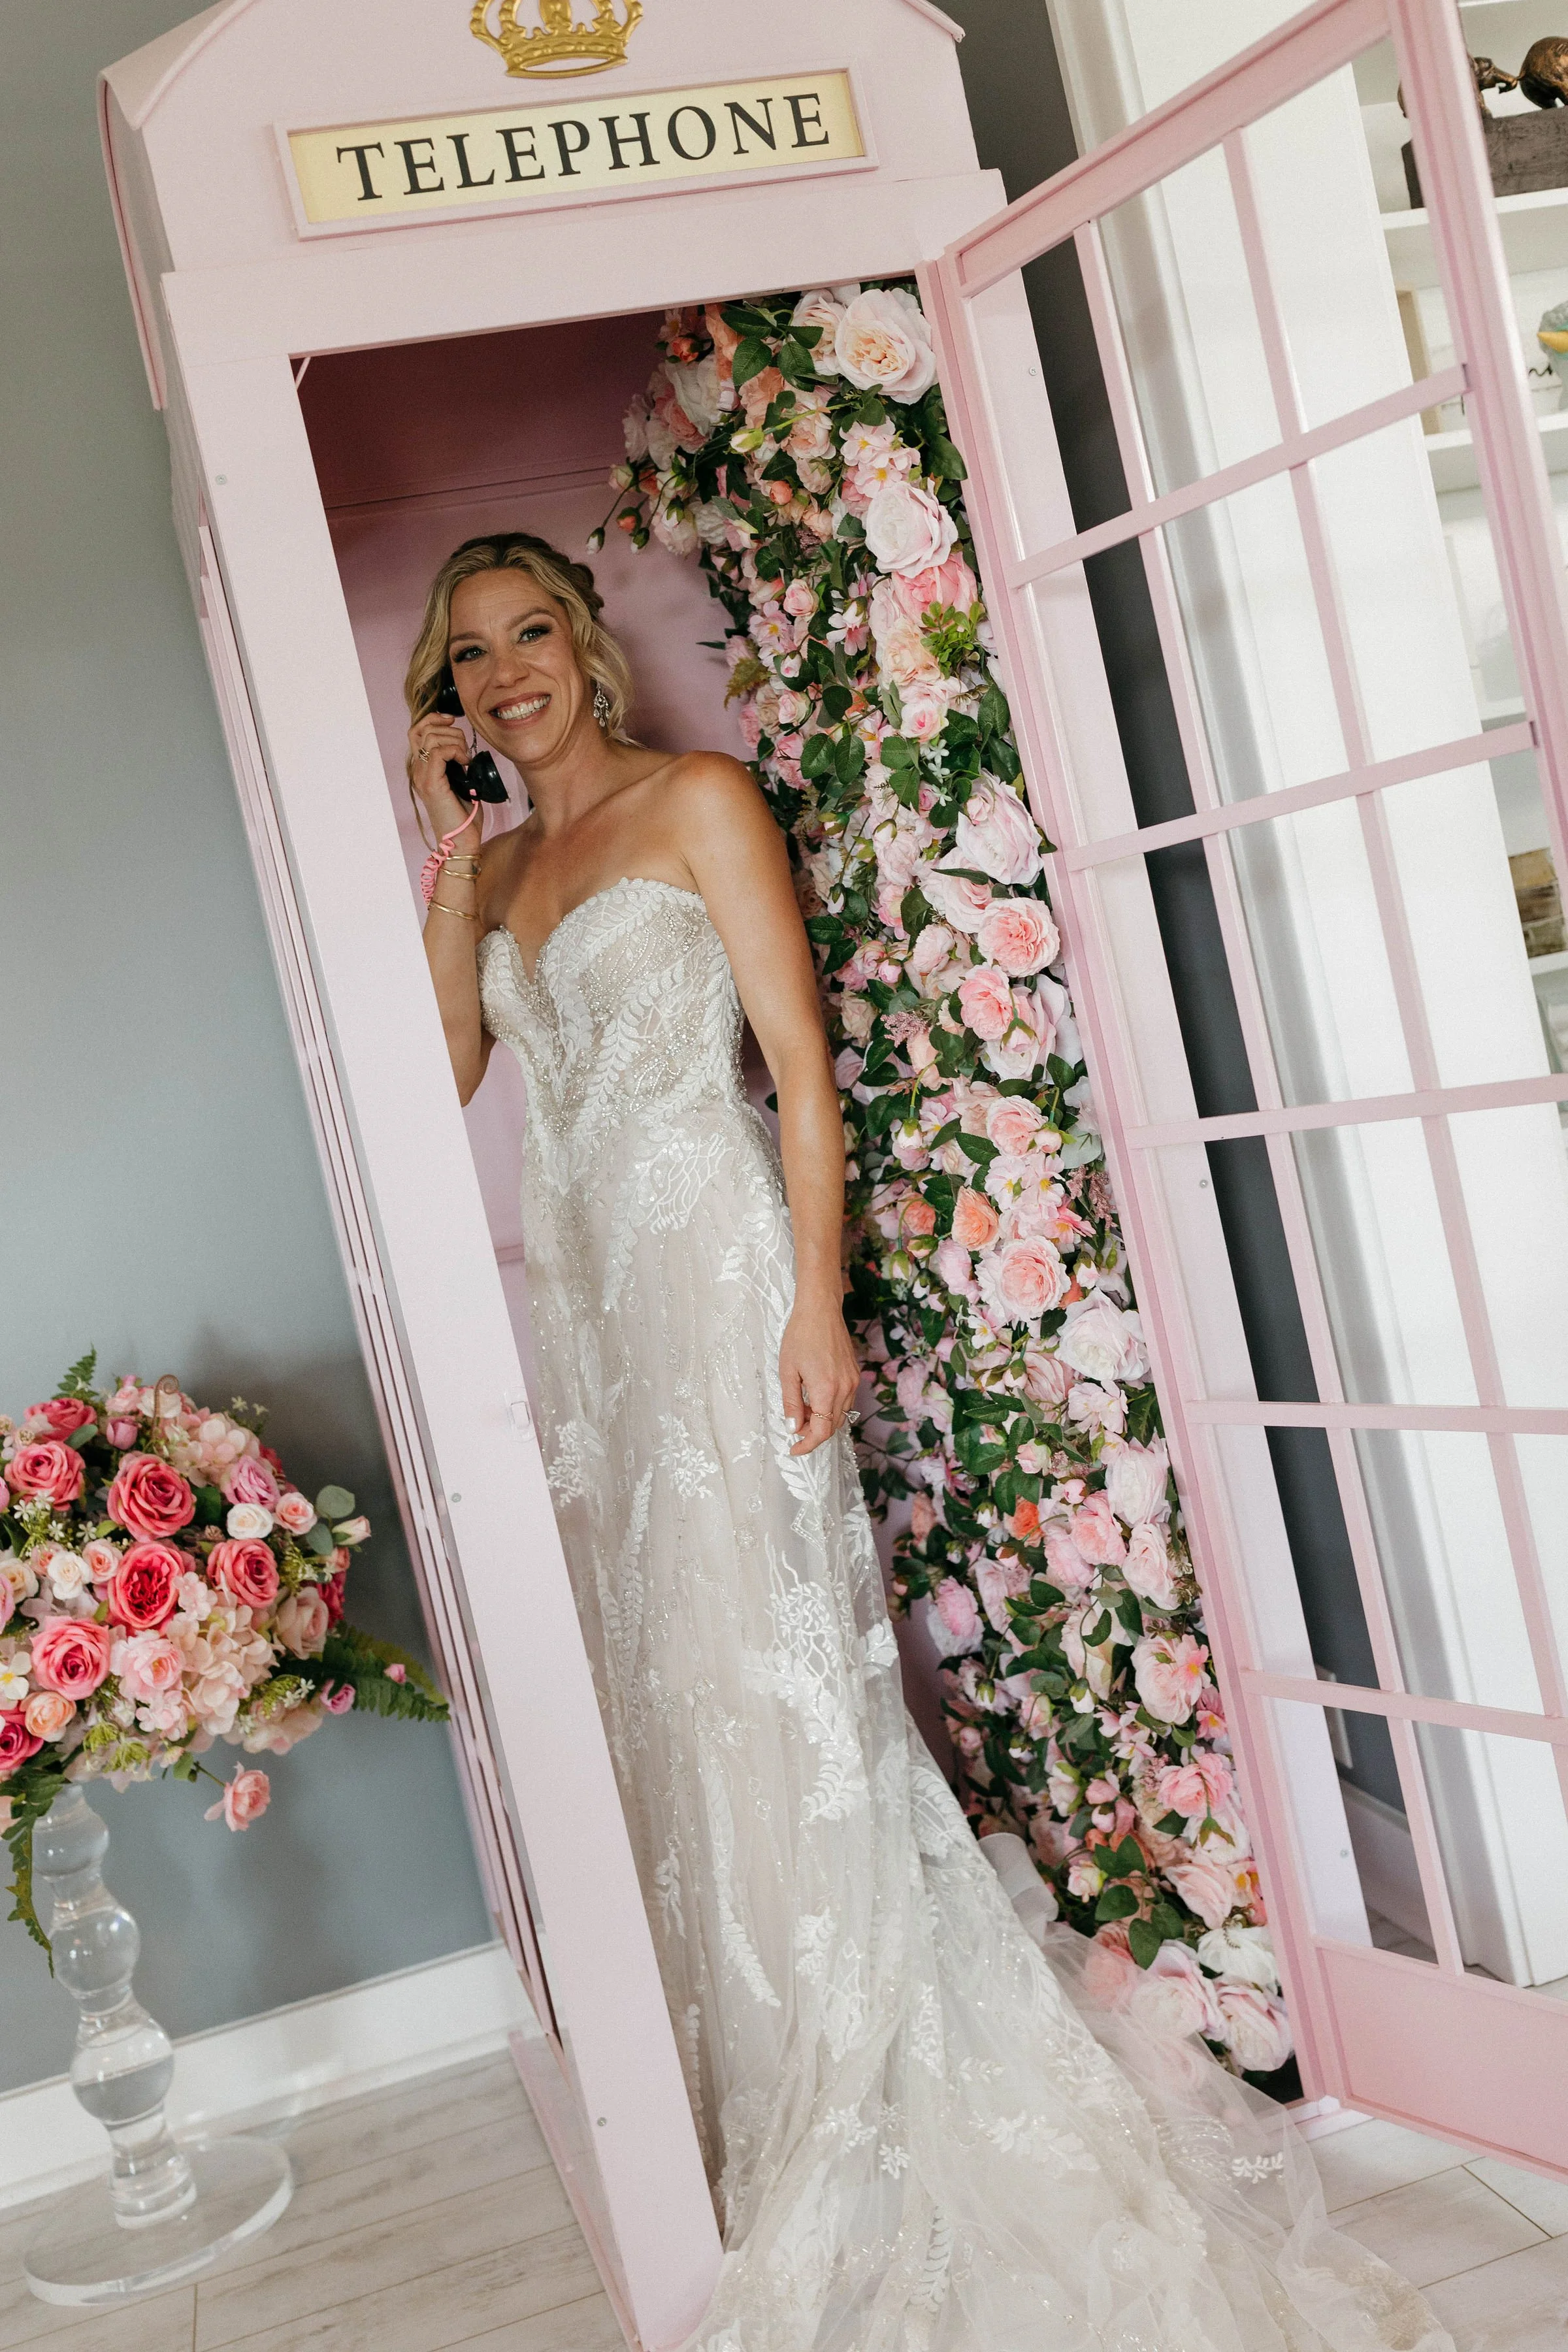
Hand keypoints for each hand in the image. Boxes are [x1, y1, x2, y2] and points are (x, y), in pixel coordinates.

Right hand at [408, 713, 482, 847]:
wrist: (461, 841)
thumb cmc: (464, 815)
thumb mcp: (460, 781)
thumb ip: (455, 762)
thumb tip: (463, 744)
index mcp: (422, 768)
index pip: (416, 731)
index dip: (433, 719)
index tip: (453, 721)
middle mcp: (417, 770)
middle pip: (422, 729)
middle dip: (449, 729)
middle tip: (464, 747)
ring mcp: (422, 777)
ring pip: (432, 738)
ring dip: (455, 741)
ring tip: (465, 759)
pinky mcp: (431, 783)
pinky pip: (439, 752)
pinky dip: (456, 752)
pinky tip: (465, 764)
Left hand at [780, 1298, 860, 1455]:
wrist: (820, 1310)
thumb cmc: (800, 1336)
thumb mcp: (787, 1371)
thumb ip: (791, 1403)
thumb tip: (793, 1428)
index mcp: (826, 1389)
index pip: (822, 1431)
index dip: (807, 1445)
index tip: (794, 1449)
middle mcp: (844, 1388)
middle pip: (833, 1427)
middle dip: (812, 1433)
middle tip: (793, 1425)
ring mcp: (852, 1382)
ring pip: (840, 1416)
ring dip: (821, 1421)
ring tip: (801, 1409)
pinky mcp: (855, 1375)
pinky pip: (845, 1401)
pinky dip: (830, 1408)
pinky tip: (814, 1397)